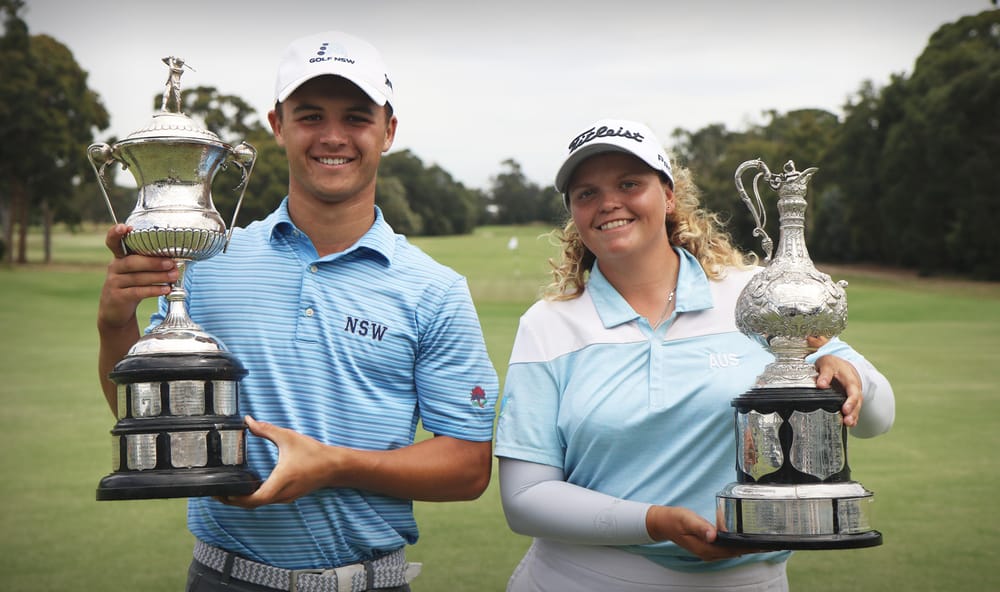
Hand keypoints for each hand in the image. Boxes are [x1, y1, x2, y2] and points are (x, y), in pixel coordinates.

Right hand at [97, 224, 176, 329]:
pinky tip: (166, 290)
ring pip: (137, 277)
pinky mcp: (117, 297)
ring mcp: (113, 282)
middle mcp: (114, 267)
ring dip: (158, 276)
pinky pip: (137, 292)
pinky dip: (153, 290)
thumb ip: (150, 263)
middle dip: (154, 262)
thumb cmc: (132, 286)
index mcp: (120, 257)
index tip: (125, 227)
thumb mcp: (137, 272)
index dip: (116, 233)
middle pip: (132, 261)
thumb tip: (176, 260)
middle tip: (171, 263)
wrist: (116, 311)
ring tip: (174, 276)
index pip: (113, 242)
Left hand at [216, 416, 334, 508]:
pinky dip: (254, 497)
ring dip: (243, 500)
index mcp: (280, 481)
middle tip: (216, 492)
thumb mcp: (288, 437)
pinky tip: (247, 487)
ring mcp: (285, 498)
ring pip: (259, 504)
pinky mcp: (287, 496)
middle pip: (251, 505)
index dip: (235, 499)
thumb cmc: (313, 453)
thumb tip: (248, 421)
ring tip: (228, 489)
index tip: (221, 492)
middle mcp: (281, 494)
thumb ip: (266, 429)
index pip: (253, 499)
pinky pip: (266, 500)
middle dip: (233, 500)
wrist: (335, 467)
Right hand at [646, 506, 759, 560]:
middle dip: (753, 548)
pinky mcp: (708, 547)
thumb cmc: (675, 519)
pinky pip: (727, 548)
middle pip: (736, 552)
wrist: (663, 523)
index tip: (765, 545)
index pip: (733, 550)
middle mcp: (709, 553)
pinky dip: (737, 544)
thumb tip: (713, 535)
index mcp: (705, 548)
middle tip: (771, 542)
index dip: (749, 548)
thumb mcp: (686, 519)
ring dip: (747, 547)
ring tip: (763, 541)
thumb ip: (700, 527)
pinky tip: (744, 538)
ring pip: (732, 551)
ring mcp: (709, 551)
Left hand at [814, 355, 862, 426]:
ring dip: (853, 417)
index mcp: (850, 380)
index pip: (853, 392)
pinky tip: (849, 425)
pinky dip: (851, 417)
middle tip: (847, 421)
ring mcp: (853, 396)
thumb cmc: (834, 364)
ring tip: (848, 424)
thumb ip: (824, 374)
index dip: (850, 402)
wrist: (839, 364)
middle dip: (853, 413)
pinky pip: (853, 409)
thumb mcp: (827, 364)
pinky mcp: (850, 400)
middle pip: (857, 402)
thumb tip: (821, 385)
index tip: (845, 409)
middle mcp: (855, 389)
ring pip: (856, 407)